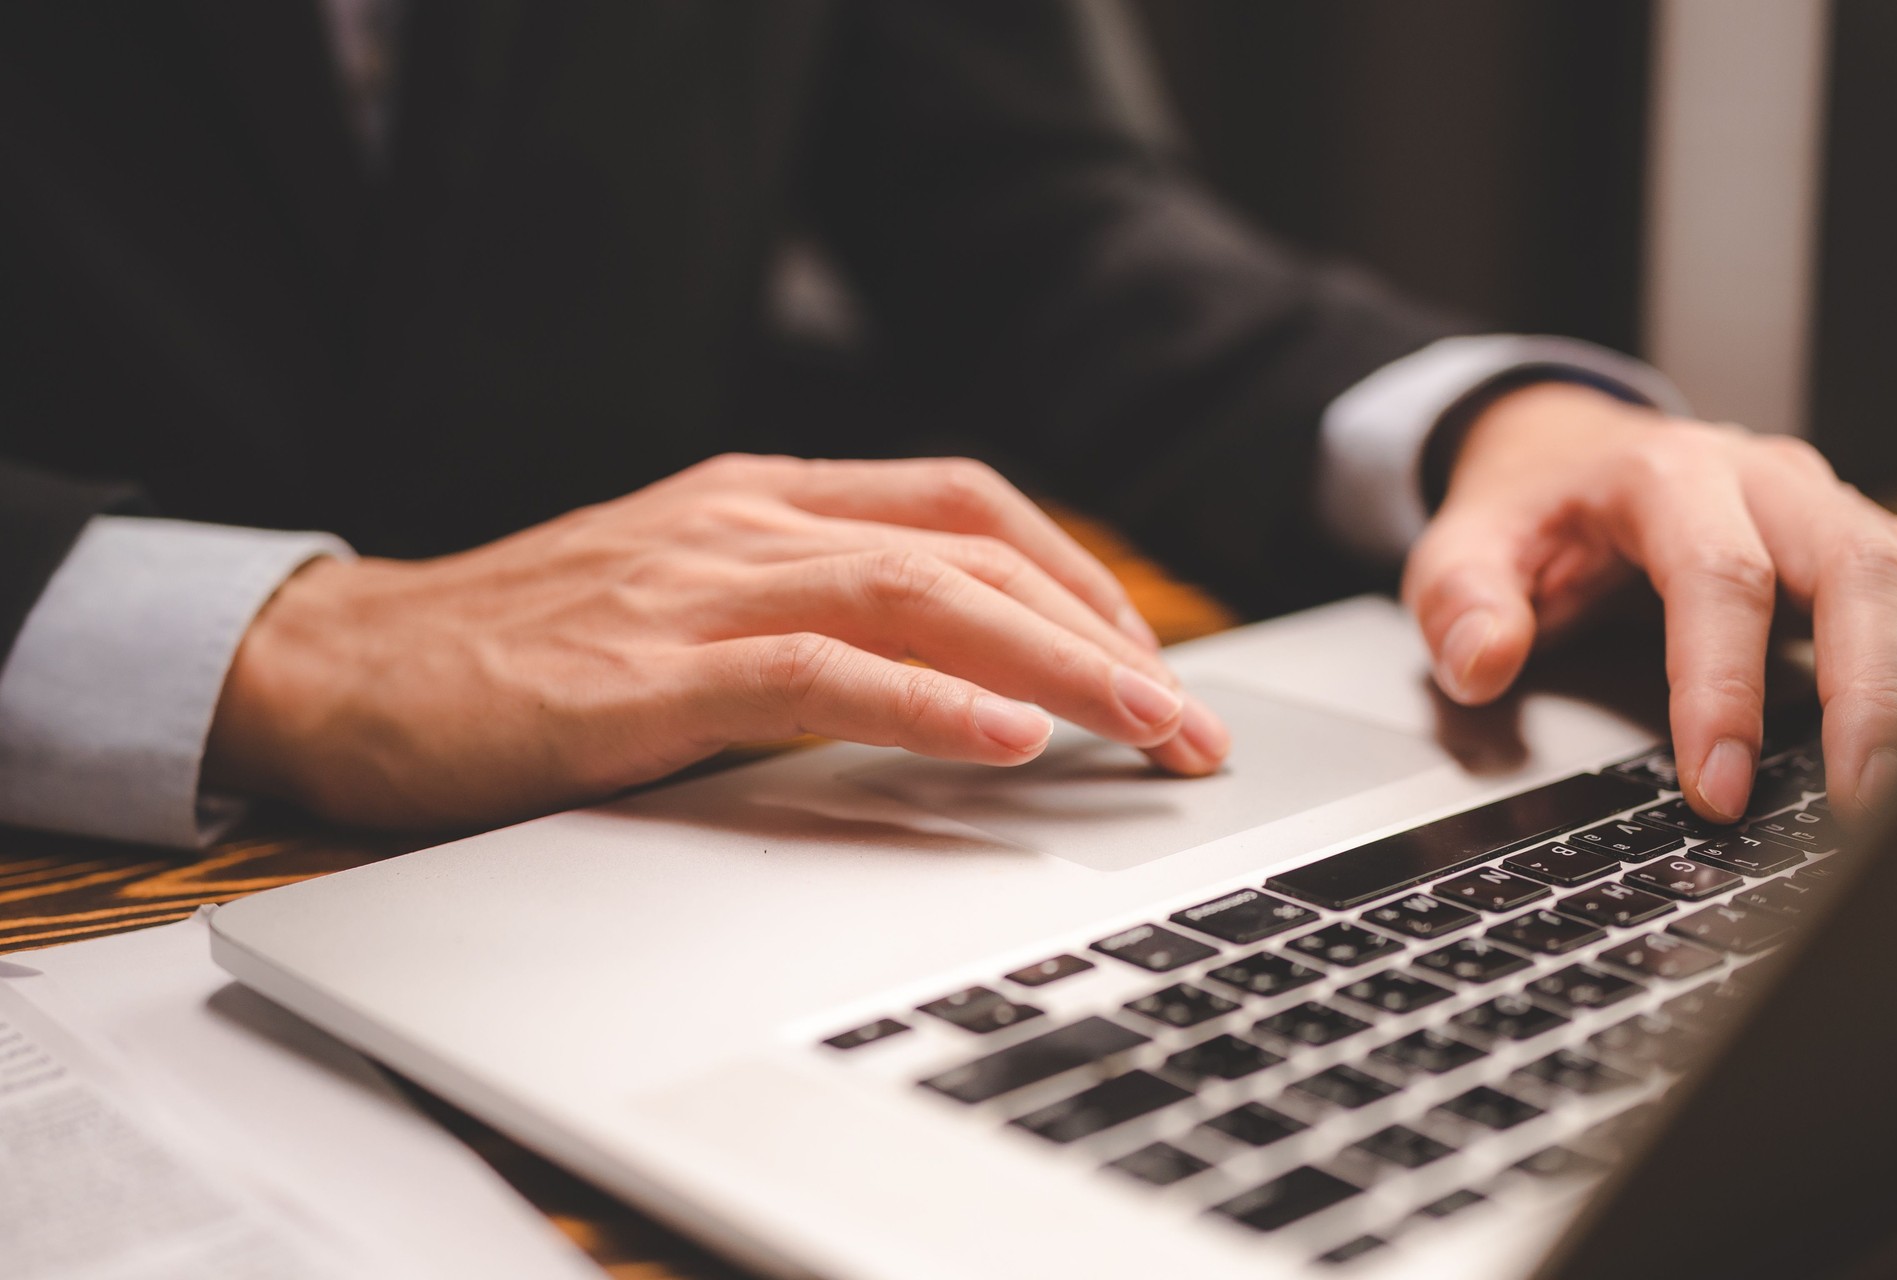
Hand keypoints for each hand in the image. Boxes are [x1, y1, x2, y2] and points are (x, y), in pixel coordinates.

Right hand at [206, 454, 1229, 828]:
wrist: (346, 667)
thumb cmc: (522, 646)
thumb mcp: (684, 599)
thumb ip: (802, 612)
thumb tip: (949, 682)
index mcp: (759, 497)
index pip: (963, 506)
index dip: (1075, 576)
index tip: (1145, 654)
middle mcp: (744, 521)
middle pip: (972, 555)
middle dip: (1104, 639)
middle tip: (1190, 723)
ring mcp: (695, 588)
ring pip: (920, 599)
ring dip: (1056, 669)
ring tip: (1148, 732)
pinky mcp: (644, 675)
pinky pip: (815, 674)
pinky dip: (925, 701)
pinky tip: (1006, 740)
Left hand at [1405, 382, 1896, 824]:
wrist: (1565, 453)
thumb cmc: (1526, 512)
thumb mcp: (1460, 546)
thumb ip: (1462, 603)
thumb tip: (1484, 663)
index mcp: (1664, 475)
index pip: (1720, 578)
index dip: (1725, 688)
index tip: (1718, 786)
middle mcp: (1763, 479)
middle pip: (1854, 571)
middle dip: (1868, 692)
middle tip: (1859, 802)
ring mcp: (1820, 504)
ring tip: (1894, 785)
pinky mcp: (1850, 538)